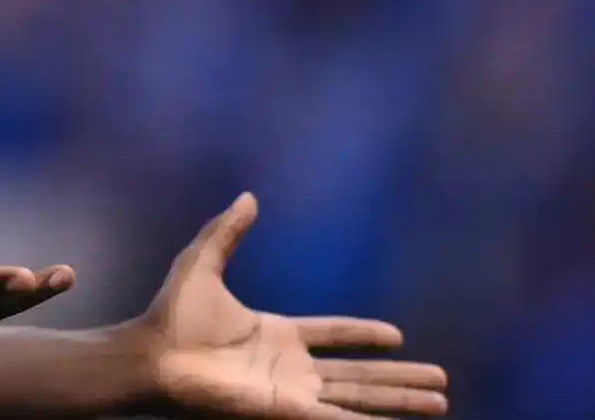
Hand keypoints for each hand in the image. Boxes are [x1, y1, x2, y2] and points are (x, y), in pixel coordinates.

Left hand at [120, 194, 448, 418]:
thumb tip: (249, 196)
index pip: (333, 335)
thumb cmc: (171, 315)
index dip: (364, 335)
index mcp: (276, 335)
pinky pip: (337, 418)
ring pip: (360, 397)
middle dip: (400, 380)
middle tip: (441, 385)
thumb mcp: (202, 262)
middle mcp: (291, 368)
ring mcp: (292, 393)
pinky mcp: (286, 412)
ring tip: (441, 404)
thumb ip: (227, 231)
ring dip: (400, 402)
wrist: (152, 354)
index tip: (398, 336)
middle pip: (359, 374)